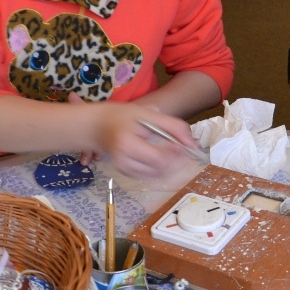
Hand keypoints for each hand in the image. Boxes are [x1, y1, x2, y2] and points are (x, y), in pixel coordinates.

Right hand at [69, 94, 197, 178]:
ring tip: (174, 152)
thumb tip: (192, 143)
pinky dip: (161, 169)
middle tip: (183, 149)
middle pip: (159, 169)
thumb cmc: (122, 116)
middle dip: (176, 161)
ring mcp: (124, 169)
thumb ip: (172, 125)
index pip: (159, 158)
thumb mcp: (147, 113)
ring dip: (171, 166)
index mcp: (127, 143)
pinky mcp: (125, 173)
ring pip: (156, 175)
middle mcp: (123, 160)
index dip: (177, 155)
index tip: (186, 146)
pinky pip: (150, 176)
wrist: (97, 126)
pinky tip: (162, 158)